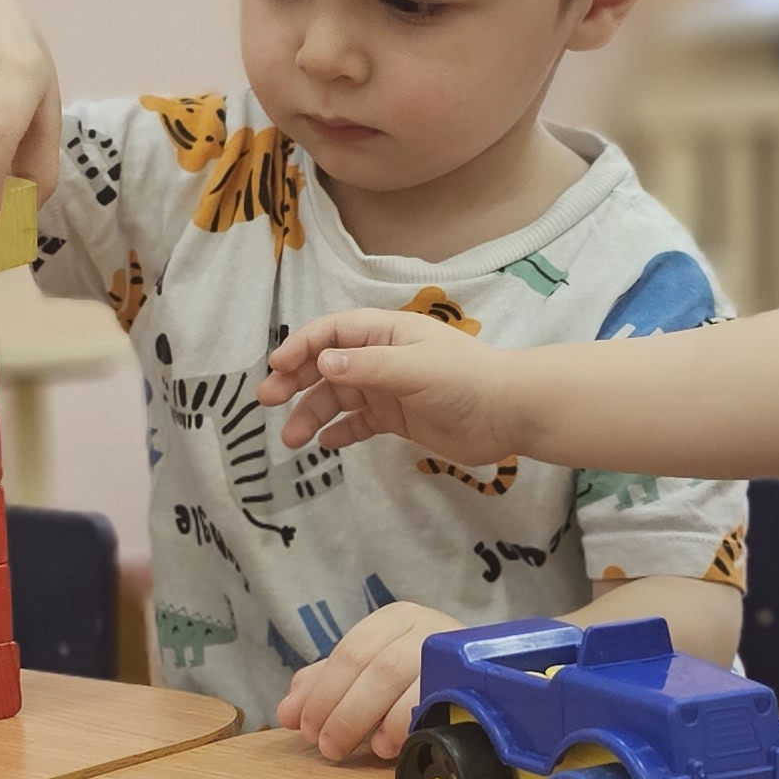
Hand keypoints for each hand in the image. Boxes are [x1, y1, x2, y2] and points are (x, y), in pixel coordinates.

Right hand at [261, 309, 527, 464]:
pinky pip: (359, 423)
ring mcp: (389, 388)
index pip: (332, 332)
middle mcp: (382, 357)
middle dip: (296, 381)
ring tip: (292, 440)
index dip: (301, 346)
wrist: (511, 413)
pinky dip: (340, 432)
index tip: (276, 368)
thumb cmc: (466, 380)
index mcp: (386, 333)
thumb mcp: (414, 369)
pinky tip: (324, 445)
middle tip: (267, 401)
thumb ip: (367, 367)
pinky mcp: (399, 418)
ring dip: (313, 414)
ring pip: (339, 398)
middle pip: (327, 365)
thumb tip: (322, 363)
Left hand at [277, 599, 456, 764]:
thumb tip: (287, 712)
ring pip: (400, 680)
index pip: (350, 651)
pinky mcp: (472, 682)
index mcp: (395, 619)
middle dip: (343, 712)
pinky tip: (390, 745)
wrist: (488, 677)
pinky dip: (404, 726)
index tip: (306, 727)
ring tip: (360, 748)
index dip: (323, 693)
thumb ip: (326, 686)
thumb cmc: (419, 675)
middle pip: (374, 667)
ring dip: (369, 719)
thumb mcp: (370, 673)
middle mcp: (426, 627)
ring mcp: (452, 653)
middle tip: (328, 746)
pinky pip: (433, 703)